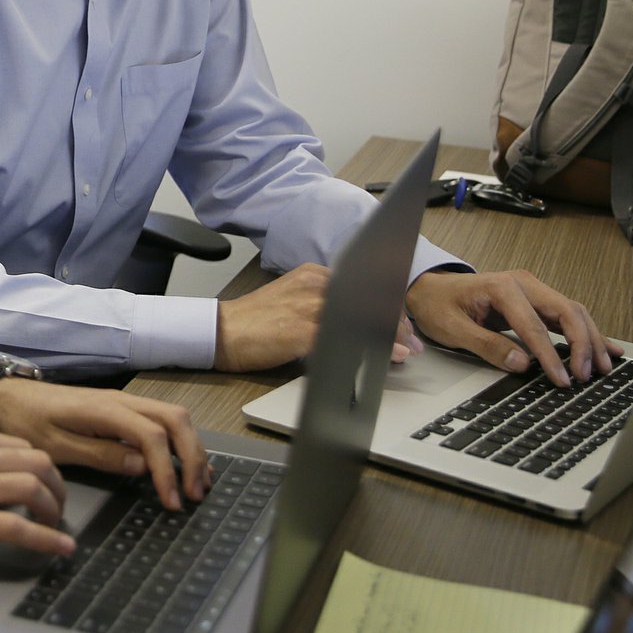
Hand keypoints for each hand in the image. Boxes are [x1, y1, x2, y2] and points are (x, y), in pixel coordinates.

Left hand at [0, 379, 210, 507]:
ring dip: (191, 448)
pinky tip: (182, 464)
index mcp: (104, 409)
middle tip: (195, 494)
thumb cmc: (24, 420)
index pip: (152, 436)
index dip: (168, 470)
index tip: (172, 500)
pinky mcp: (120, 410)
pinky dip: (179, 442)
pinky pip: (161, 420)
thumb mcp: (54, 446)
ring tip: (198, 483)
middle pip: (175, 420)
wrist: (5, 396)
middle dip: (192, 457)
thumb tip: (141, 464)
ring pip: (173, 417)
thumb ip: (99, 454)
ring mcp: (123, 403)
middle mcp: (120, 400)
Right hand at [0, 424, 73, 560]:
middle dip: (58, 488)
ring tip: (58, 530)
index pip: (22, 446)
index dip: (45, 471)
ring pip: (30, 488)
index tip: (50, 491)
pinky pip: (14, 526)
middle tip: (60, 511)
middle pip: (36, 462)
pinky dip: (44, 538)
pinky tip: (58, 549)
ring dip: (54, 512)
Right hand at [213, 263, 416, 372]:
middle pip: (368, 299)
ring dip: (387, 336)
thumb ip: (325, 304)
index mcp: (314, 275)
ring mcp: (308, 306)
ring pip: (361, 317)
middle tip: (411, 343)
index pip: (364, 285)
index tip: (403, 325)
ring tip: (404, 351)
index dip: (387, 307)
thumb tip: (360, 323)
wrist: (222, 332)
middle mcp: (314, 284)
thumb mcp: (294, 301)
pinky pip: (345, 339)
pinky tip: (383, 358)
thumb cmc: (256, 322)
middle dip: (394, 323)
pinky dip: (368, 349)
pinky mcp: (301, 330)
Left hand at [403, 268, 622, 384]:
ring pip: (573, 312)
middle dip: (582, 344)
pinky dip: (588, 332)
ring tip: (604, 368)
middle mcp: (523, 284)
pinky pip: (568, 315)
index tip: (562, 379)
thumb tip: (521, 363)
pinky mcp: (536, 300)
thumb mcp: (453, 329)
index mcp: (502, 288)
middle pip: (566, 311)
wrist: (430, 289)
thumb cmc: (439, 305)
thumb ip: (486, 345)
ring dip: (591, 340)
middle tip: (588, 375)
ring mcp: (532, 290)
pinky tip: (608, 348)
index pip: (535, 326)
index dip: (551, 355)